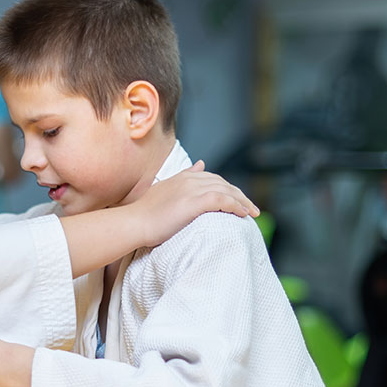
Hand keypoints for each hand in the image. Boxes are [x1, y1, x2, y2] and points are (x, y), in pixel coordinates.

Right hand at [127, 160, 257, 246]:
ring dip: (243, 202)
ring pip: (227, 191)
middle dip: (239, 195)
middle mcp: (189, 179)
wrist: (134, 222)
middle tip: (251, 208)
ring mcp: (192, 189)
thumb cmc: (144, 214)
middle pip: (223, 183)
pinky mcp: (195, 201)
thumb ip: (183, 178)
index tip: (237, 200)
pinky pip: (223, 201)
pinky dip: (236, 206)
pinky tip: (243, 214)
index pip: (213, 179)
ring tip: (252, 213)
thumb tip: (200, 164)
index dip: (227, 189)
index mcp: (182, 176)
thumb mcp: (165, 191)